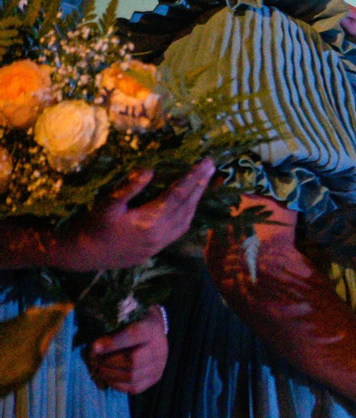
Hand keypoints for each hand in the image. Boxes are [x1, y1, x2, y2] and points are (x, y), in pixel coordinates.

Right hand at [53, 160, 214, 270]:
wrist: (83, 256)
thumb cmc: (92, 226)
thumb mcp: (106, 204)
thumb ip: (129, 188)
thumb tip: (150, 170)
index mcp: (150, 221)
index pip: (178, 194)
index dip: (193, 177)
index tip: (205, 162)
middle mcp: (160, 234)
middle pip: (187, 206)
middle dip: (200, 184)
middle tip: (211, 166)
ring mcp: (160, 244)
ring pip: (186, 219)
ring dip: (197, 199)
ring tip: (204, 181)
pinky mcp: (156, 249)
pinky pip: (180, 230)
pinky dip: (188, 214)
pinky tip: (190, 206)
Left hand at [85, 310, 166, 393]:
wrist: (151, 334)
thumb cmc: (129, 326)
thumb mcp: (121, 321)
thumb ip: (108, 334)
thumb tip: (95, 351)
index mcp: (150, 329)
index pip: (134, 335)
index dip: (113, 343)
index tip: (95, 347)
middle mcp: (159, 349)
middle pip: (133, 361)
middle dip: (109, 362)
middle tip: (95, 360)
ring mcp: (158, 366)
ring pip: (132, 376)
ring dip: (110, 374)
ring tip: (100, 368)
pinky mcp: (154, 379)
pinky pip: (133, 387)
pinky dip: (116, 383)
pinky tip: (108, 376)